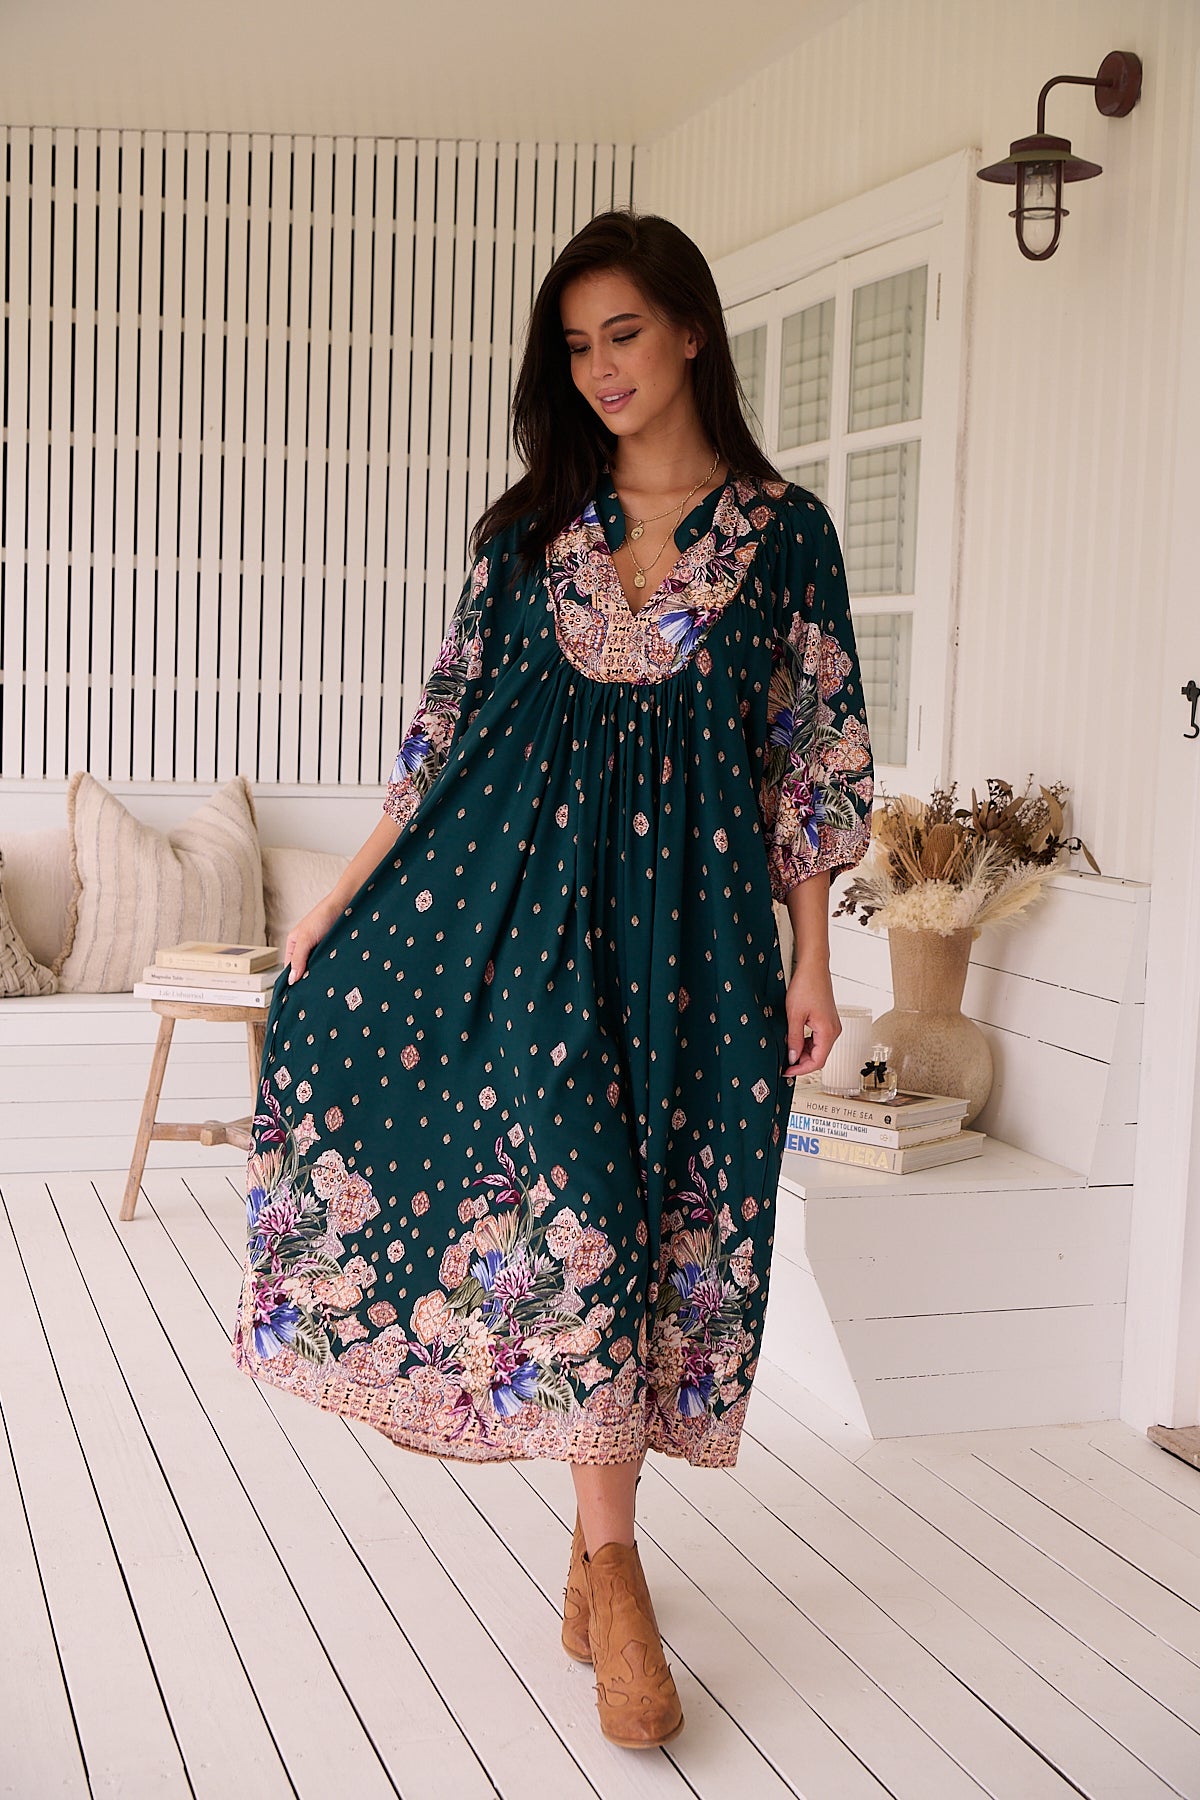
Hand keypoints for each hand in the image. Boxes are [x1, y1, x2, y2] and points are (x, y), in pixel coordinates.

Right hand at [285, 894, 343, 983]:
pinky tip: (333, 975)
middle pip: (303, 969)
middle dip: (307, 978)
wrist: (347, 903)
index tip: (296, 992)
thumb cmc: (324, 914)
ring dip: (320, 973)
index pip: (289, 967)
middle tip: (311, 991)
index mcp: (294, 943)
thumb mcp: (306, 937)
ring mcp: (320, 949)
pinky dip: (330, 968)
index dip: (292, 979)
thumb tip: (291, 979)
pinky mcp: (333, 950)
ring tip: (323, 985)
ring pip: (317, 967)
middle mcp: (306, 947)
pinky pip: (329, 963)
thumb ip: (298, 958)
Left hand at [782, 959, 841, 1078]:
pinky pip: (818, 1039)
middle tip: (784, 1063)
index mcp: (828, 1031)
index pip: (817, 1062)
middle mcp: (834, 1030)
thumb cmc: (806, 985)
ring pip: (818, 1048)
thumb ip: (793, 1039)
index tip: (787, 1071)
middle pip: (819, 1057)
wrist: (813, 967)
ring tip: (787, 1051)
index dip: (801, 1070)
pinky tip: (794, 1040)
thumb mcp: (794, 1016)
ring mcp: (832, 1025)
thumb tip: (791, 1057)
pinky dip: (806, 1043)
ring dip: (803, 1052)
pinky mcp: (827, 1020)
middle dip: (801, 1062)